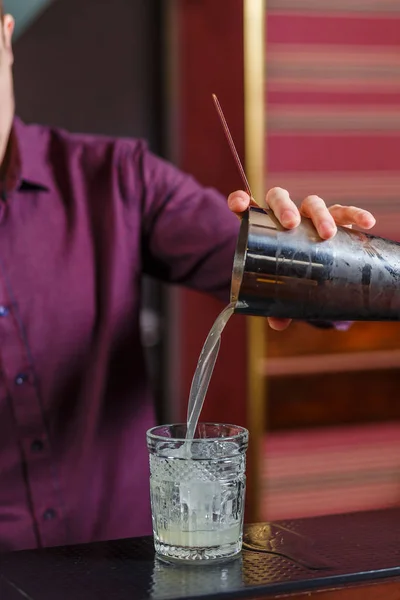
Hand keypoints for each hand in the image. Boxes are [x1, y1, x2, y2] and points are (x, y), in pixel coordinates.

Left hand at [227, 187, 375, 330]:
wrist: (313, 273)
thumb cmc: (289, 277)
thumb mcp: (281, 290)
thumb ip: (275, 305)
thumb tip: (277, 323)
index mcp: (263, 227)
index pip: (247, 206)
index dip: (240, 201)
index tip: (239, 204)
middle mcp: (285, 216)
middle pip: (280, 198)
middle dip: (284, 207)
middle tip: (291, 224)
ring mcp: (309, 215)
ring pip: (312, 203)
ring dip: (320, 215)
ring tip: (328, 234)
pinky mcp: (334, 219)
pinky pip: (344, 212)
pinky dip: (355, 215)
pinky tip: (366, 222)